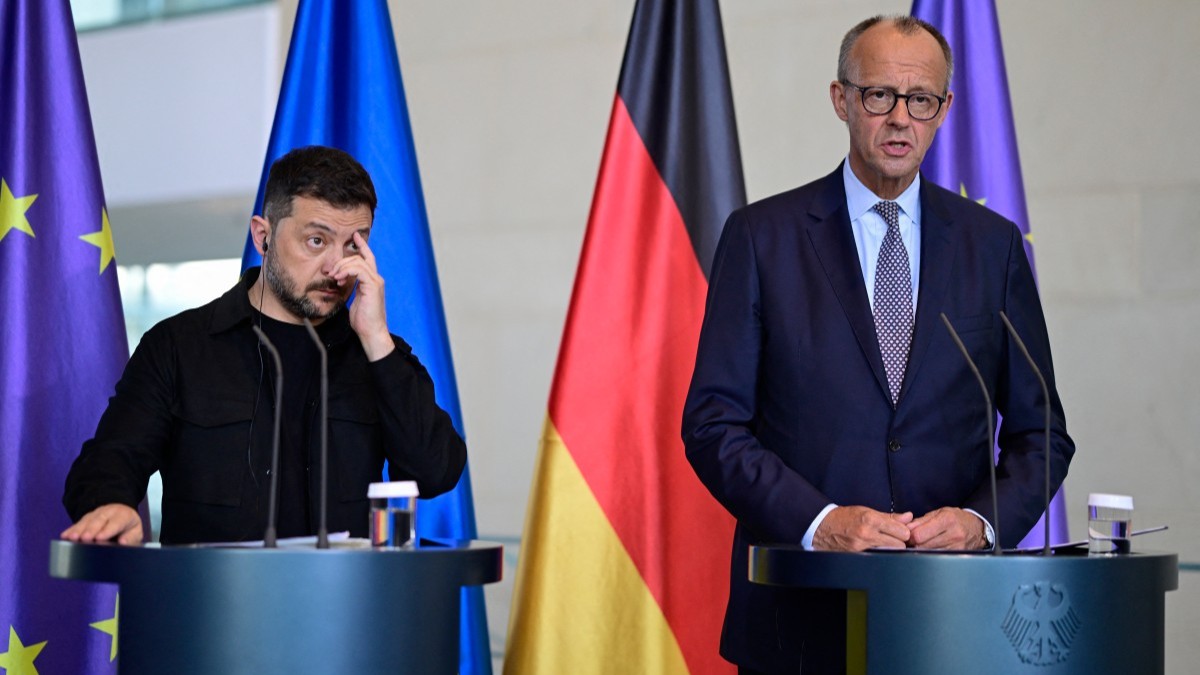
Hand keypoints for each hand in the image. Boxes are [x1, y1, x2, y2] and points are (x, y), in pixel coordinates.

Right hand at [61, 503, 142, 545]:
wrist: (120, 511)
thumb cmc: (128, 526)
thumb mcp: (135, 530)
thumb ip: (131, 537)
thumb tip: (123, 542)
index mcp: (123, 515)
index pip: (116, 522)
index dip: (108, 530)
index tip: (100, 537)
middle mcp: (108, 512)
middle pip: (99, 520)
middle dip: (91, 529)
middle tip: (84, 538)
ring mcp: (96, 514)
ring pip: (86, 521)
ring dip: (78, 529)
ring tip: (72, 538)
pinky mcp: (86, 518)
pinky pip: (77, 523)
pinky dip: (71, 530)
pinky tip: (65, 536)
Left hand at [332, 232, 393, 360]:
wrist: (371, 332)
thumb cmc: (363, 319)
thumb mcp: (355, 299)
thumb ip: (351, 287)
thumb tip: (341, 279)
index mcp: (372, 281)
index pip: (368, 257)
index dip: (362, 245)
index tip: (354, 236)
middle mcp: (376, 278)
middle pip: (360, 258)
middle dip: (342, 260)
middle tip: (331, 271)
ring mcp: (376, 281)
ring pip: (358, 262)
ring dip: (342, 266)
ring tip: (334, 276)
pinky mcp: (373, 286)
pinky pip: (359, 270)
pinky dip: (347, 271)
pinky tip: (340, 278)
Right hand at [813, 506, 912, 550]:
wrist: (822, 527)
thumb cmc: (844, 518)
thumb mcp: (866, 511)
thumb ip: (889, 516)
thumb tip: (908, 517)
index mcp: (870, 519)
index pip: (902, 531)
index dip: (903, 531)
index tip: (900, 531)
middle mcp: (867, 534)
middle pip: (899, 544)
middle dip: (898, 541)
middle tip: (892, 538)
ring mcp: (862, 547)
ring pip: (890, 552)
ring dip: (890, 549)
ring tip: (882, 544)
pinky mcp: (858, 557)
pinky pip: (878, 557)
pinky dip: (879, 554)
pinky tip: (874, 550)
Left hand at [907, 507, 986, 549]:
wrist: (977, 528)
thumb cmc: (956, 518)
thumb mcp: (939, 513)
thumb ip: (920, 521)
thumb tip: (905, 528)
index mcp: (947, 520)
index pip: (919, 535)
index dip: (909, 535)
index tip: (908, 534)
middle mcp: (954, 534)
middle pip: (923, 546)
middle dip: (914, 544)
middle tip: (913, 540)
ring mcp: (957, 547)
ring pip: (929, 554)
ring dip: (922, 550)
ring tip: (923, 544)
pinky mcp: (957, 556)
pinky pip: (938, 558)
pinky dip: (931, 554)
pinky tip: (931, 549)